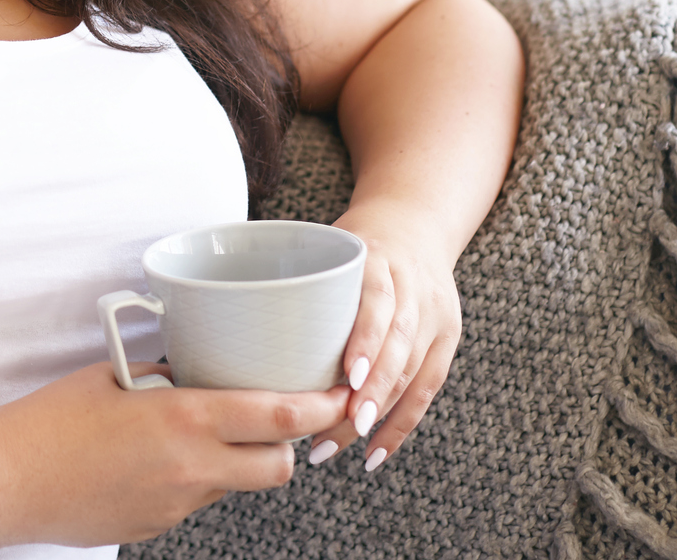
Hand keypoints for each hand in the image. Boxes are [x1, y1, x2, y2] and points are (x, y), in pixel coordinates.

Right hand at [0, 361, 349, 546]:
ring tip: (196, 434)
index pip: (280, 417)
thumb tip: (193, 375)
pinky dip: (190, 479)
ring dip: (235, 461)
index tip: (338, 394)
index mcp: (184, 419)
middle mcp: (191, 467)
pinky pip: (193, 500)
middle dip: (287, 445)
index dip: (320, 407)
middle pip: (277, 467)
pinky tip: (152, 461)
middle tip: (277, 419)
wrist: (5, 480)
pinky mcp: (155, 526)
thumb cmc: (49, 420)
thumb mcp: (115, 377)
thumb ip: (165, 378)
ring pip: (234, 484)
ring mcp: (175, 504)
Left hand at [306, 206, 463, 472]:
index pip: (379, 300)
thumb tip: (230, 322)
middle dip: (373, 391)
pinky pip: (427, 390)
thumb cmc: (356, 243)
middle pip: (400, 345)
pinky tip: (373, 452)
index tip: (347, 376)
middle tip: (343, 426)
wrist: (415, 224)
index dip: (366, 339)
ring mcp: (437, 317)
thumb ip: (298, 281)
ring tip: (339, 445)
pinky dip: (401, 425)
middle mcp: (415, 289)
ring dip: (379, 416)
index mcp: (381, 259)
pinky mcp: (447, 341)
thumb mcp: (330, 246)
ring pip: (414, 374)